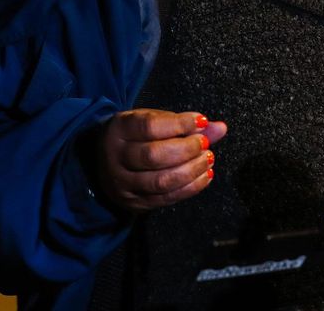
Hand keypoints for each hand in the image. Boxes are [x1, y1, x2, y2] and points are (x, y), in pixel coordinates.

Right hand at [95, 109, 227, 212]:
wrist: (103, 161)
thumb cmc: (136, 136)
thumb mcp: (154, 120)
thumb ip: (185, 123)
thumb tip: (220, 128)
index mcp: (119, 129)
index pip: (150, 127)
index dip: (179, 124)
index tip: (201, 121)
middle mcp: (116, 157)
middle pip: (154, 156)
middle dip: (187, 150)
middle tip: (205, 144)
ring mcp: (122, 183)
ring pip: (160, 181)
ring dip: (192, 170)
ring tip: (208, 159)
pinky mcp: (133, 202)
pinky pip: (166, 198)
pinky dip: (191, 188)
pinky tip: (205, 175)